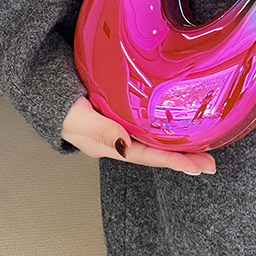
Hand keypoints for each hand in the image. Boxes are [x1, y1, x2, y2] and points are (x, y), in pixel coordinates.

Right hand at [60, 95, 216, 174]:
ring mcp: (119, 126)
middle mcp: (118, 139)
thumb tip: (125, 144)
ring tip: (202, 150)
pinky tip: (177, 125)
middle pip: (155, 151)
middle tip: (211, 163)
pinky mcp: (120, 111)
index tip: (199, 166)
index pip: (147, 155)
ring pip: (153, 139)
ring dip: (177, 144)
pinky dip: (164, 127)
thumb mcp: (78, 119)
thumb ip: (101, 130)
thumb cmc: (58, 105)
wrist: (44, 89)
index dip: (173, 160)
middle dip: (183, 158)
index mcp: (109, 145)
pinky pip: (147, 123)